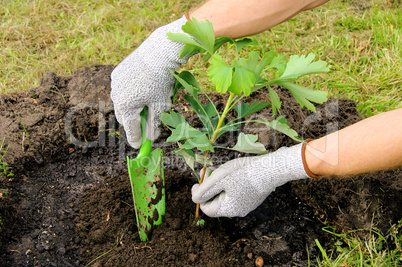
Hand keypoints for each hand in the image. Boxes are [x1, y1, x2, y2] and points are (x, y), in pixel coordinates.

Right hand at [111, 16, 189, 147]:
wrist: (157, 52)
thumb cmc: (161, 81)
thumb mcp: (160, 105)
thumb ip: (154, 123)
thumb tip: (151, 138)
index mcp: (126, 107)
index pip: (131, 129)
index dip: (136, 140)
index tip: (139, 147)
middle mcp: (116, 96)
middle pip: (124, 117)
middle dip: (134, 124)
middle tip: (144, 128)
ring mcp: (114, 84)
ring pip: (122, 103)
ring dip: (131, 108)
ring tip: (144, 107)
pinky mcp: (116, 74)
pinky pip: (121, 90)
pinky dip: (129, 94)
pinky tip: (141, 90)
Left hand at [191, 143, 310, 216]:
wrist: (272, 168)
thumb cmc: (243, 173)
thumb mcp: (219, 179)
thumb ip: (204, 191)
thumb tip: (194, 198)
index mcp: (229, 209)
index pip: (207, 208)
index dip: (199, 195)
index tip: (197, 182)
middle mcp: (239, 211)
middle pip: (217, 202)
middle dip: (211, 187)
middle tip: (210, 172)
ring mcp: (248, 204)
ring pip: (227, 196)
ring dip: (221, 184)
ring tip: (222, 170)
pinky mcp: (254, 196)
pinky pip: (237, 192)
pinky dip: (231, 184)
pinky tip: (234, 172)